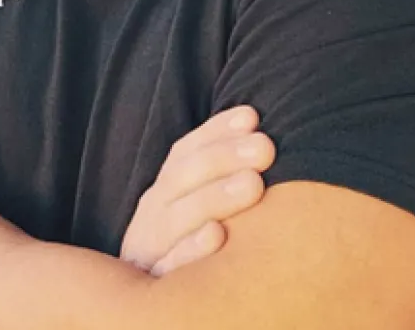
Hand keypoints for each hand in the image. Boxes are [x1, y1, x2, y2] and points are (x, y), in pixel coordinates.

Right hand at [120, 106, 275, 276]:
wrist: (150, 298)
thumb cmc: (189, 245)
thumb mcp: (195, 203)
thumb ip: (219, 170)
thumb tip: (253, 120)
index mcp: (166, 188)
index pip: (186, 151)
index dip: (217, 131)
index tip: (252, 117)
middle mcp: (154, 211)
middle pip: (183, 177)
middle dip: (224, 157)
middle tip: (265, 147)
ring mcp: (150, 245)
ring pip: (178, 216)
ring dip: (216, 197)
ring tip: (253, 183)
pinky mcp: (153, 283)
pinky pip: (171, 265)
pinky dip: (191, 250)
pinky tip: (218, 235)